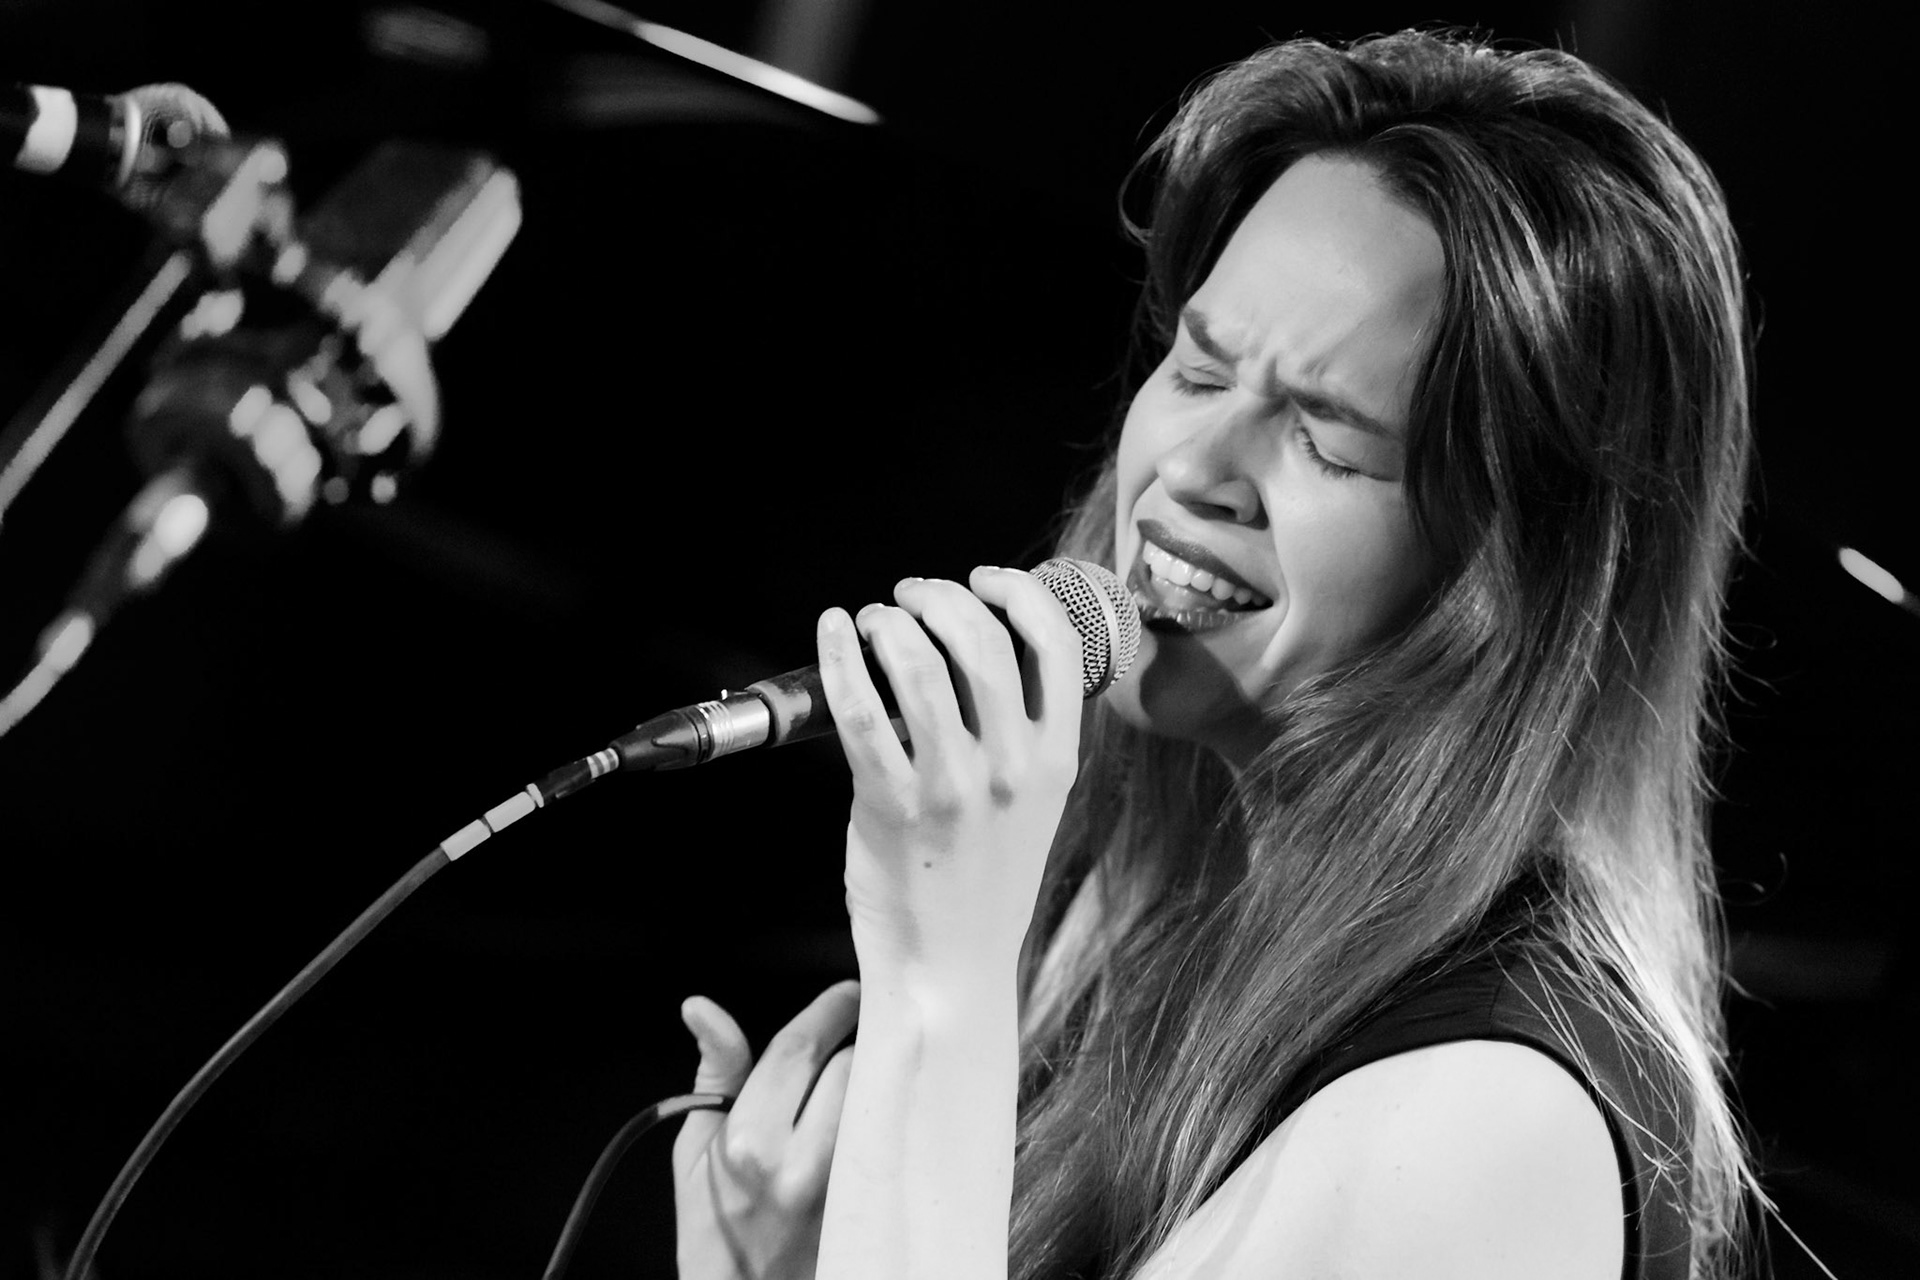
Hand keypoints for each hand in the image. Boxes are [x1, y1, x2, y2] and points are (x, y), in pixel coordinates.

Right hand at [671, 982, 857, 1279]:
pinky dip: (885, 1123)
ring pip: (880, 1101)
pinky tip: (874, 1126)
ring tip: (861, 1088)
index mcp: (749, 1143)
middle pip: (853, 1066)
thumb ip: (715, 1071)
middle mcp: (800, 1166)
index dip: (829, 1009)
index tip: (848, 991)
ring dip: (873, 1084)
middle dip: (852, 1048)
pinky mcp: (869, 1212)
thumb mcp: (694, 1150)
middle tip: (851, 1045)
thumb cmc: (711, 1230)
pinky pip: (891, 1142)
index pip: (801, 1049)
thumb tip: (701, 1008)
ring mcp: (842, 1193)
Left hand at [818, 567, 1084, 984]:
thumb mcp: (1033, 803)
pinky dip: (842, 657)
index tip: (985, 578)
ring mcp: (951, 788)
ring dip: (890, 622)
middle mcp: (1009, 769)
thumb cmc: (982, 879)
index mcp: (1055, 760)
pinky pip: (862, 712)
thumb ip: (1020, 733)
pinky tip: (834, 631)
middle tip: (911, 595)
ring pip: (920, 666)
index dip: (1018, 592)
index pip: (1056, 644)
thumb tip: (976, 647)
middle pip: (982, 640)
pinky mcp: (890, 806)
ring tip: (875, 618)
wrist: (948, 966)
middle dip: (941, 597)